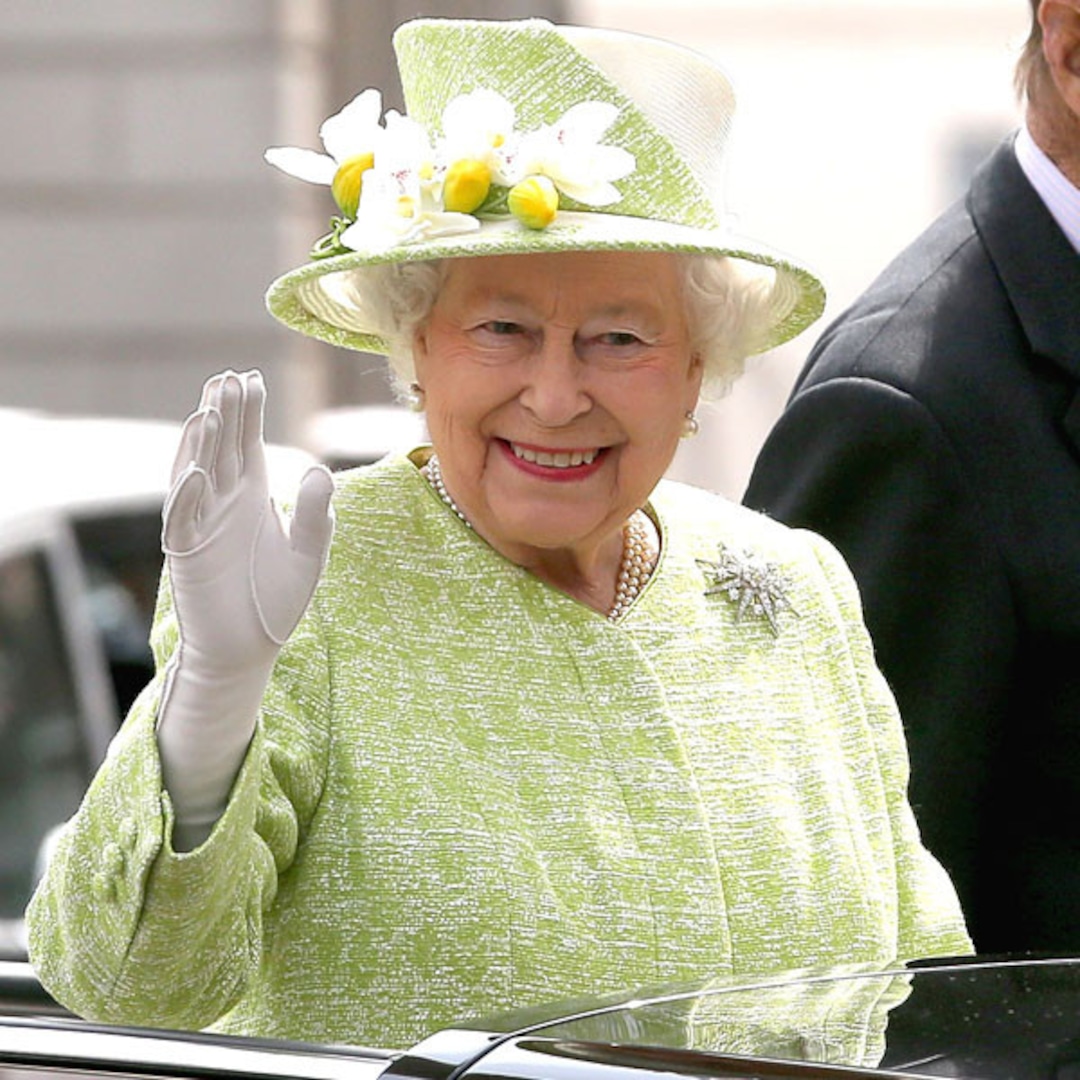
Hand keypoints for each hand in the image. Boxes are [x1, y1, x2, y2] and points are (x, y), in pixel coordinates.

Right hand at [162, 369, 334, 677]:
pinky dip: (188, 496)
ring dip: (202, 445)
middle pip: (222, 449)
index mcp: (253, 497)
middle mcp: (224, 504)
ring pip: (197, 474)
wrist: (248, 649)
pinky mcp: (187, 554)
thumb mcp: (307, 555)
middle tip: (229, 379)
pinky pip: (183, 520)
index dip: (248, 413)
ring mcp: (202, 525)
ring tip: (210, 411)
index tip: (250, 378)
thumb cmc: (276, 601)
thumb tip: (321, 469)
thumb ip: (315, 515)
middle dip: (225, 415)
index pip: (248, 445)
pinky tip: (198, 472)